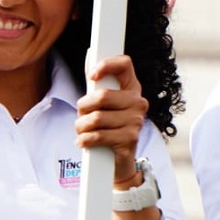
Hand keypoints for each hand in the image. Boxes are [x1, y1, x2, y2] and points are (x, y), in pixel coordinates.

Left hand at [75, 55, 147, 181]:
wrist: (118, 161)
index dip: (106, 65)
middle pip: (102, 96)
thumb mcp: (103, 105)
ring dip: (81, 126)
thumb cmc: (108, 127)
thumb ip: (97, 85)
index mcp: (132, 88)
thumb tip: (91, 58)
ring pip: (96, 118)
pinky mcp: (129, 140)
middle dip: (83, 107)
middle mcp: (138, 102)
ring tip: (82, 131)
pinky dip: (85, 140)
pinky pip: (98, 136)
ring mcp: (136, 121)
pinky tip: (84, 141)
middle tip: (81, 115)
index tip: (91, 75)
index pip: (125, 64)